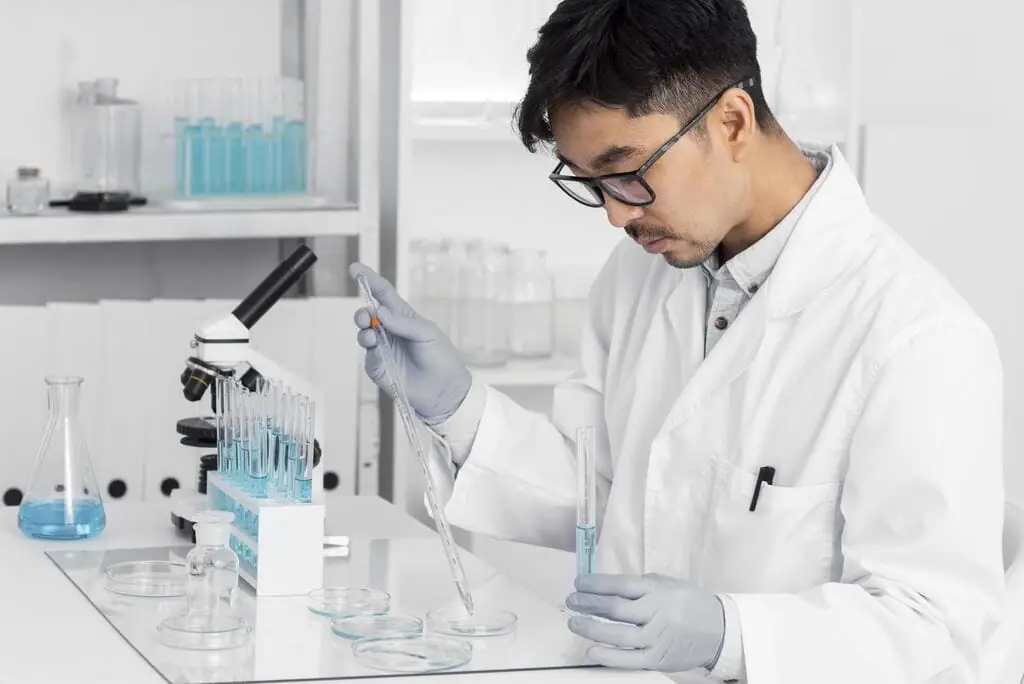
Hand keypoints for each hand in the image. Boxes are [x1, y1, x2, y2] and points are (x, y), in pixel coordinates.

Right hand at [349, 263, 471, 424]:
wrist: (444, 390)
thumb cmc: (441, 358)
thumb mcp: (427, 333)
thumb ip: (403, 322)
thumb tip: (379, 312)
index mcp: (403, 317)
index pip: (383, 294)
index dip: (369, 280)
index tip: (355, 268)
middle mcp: (390, 331)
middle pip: (368, 314)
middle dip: (362, 312)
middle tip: (366, 316)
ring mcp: (383, 349)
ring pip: (364, 333)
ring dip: (364, 330)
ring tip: (372, 335)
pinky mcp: (378, 367)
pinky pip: (368, 355)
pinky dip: (370, 350)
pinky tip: (377, 350)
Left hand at [565, 573, 725, 673]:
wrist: (720, 631)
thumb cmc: (690, 604)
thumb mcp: (669, 584)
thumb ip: (642, 585)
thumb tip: (608, 586)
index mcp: (658, 591)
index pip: (621, 585)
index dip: (596, 584)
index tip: (579, 582)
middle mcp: (657, 612)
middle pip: (616, 608)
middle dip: (589, 604)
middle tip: (572, 601)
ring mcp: (658, 637)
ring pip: (619, 635)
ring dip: (592, 628)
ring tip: (574, 622)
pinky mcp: (659, 658)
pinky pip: (630, 659)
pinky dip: (609, 656)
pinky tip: (592, 650)